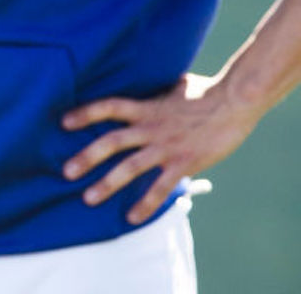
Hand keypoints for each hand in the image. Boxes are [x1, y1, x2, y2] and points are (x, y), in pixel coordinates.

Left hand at [60, 73, 258, 224]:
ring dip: (107, 184)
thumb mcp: (176, 84)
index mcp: (147, 107)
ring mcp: (166, 147)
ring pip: (130, 167)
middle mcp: (151, 127)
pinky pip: (160, 187)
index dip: (85, 113)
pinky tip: (132, 218)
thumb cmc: (208, 90)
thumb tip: (152, 81)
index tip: (64, 122)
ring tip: (89, 199)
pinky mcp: (184, 163)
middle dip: (87, 157)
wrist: (236, 102)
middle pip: (112, 141)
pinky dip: (145, 204)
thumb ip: (158, 89)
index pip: (109, 107)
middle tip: (66, 172)